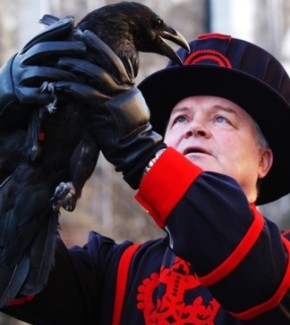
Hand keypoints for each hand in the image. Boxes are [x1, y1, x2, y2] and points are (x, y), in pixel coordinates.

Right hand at [0, 16, 86, 127]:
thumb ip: (54, 49)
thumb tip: (73, 25)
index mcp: (27, 52)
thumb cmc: (34, 77)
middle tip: (83, 48)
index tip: (72, 23)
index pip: (41, 37)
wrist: (11, 97)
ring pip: (42, 72)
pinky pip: (39, 95)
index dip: (56, 29)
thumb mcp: (41, 62)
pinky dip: (54, 94)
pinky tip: (69, 95)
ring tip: (81, 76)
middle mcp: (22, 62)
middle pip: (42, 50)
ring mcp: (21, 79)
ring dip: (63, 73)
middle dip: (64, 48)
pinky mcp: (23, 96)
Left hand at [55, 30, 165, 187]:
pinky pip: (87, 94)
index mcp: (130, 89)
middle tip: (78, 37)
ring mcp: (116, 98)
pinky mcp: (105, 110)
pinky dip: (73, 89)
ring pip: (97, 74)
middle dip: (93, 47)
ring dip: (78, 66)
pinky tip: (61, 85)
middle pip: (110, 61)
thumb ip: (120, 98)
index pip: (118, 63)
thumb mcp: (129, 110)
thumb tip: (109, 92)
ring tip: (61, 61)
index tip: (92, 40)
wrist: (137, 148)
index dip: (105, 50)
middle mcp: (125, 89)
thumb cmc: (130, 133)